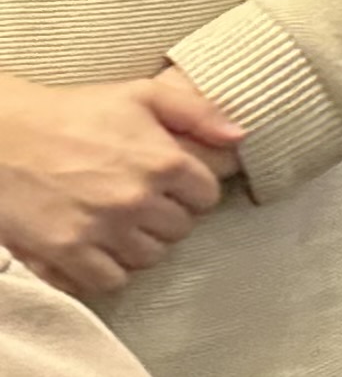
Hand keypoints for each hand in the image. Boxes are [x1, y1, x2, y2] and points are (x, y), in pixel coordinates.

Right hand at [0, 70, 246, 300]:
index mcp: (163, 161)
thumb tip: (240, 138)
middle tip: (140, 204)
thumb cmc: (71, 113)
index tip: (171, 186)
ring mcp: (102, 229)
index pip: (207, 197)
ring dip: (138, 245)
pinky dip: (108, 270)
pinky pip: (111, 281)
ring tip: (117, 224)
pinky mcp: (67, 252)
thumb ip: (197, 113)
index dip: (191, 191)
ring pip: (149, 258)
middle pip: (180, 230)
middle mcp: (137, 198)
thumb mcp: (139, 95)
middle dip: (165, 218)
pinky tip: (97, 248)